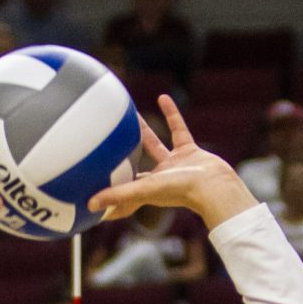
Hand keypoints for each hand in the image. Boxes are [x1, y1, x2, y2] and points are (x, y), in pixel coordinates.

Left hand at [88, 97, 254, 228]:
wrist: (214, 186)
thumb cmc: (180, 191)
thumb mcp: (144, 190)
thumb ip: (117, 195)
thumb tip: (88, 206)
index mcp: (146, 190)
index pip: (122, 190)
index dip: (108, 188)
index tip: (92, 182)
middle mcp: (159, 178)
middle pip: (135, 164)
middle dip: (121, 155)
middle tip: (106, 141)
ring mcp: (175, 165)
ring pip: (154, 144)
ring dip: (143, 131)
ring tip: (129, 115)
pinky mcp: (190, 152)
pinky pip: (177, 129)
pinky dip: (171, 114)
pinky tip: (162, 97)